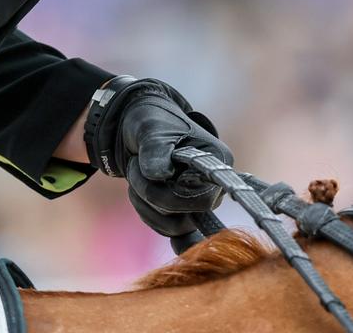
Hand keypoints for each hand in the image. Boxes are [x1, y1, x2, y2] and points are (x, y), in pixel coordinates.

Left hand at [84, 77, 231, 236]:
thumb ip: (156, 148)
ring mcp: (199, 200)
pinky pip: (168, 229)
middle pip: (187, 214)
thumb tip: (159, 175)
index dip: (177, 194)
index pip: (206, 198)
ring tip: (135, 173)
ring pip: (174, 226)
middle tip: (135, 167)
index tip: (154, 173)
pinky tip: (137, 191)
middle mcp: (214, 185)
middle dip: (152, 194)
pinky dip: (147, 214)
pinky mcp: (184, 211)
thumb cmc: (151, 123)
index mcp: (217, 161)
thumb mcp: (150, 129)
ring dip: (145, 203)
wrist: (138, 130)